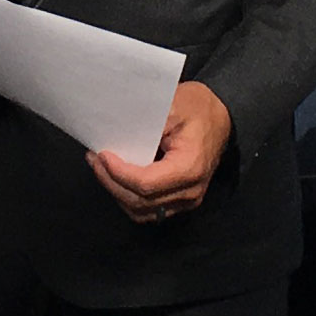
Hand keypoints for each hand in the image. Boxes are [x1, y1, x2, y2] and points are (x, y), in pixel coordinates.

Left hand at [89, 82, 232, 222]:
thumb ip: (145, 123)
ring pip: (141, 211)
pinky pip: (148, 210)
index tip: (102, 154)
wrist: (220, 117)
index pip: (146, 184)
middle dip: (111, 182)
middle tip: (95, 160)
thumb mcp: (173, 105)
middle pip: (140, 201)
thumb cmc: (198, 108)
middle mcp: (190, 191)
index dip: (118, 173)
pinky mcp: (180, 201)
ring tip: (101, 168)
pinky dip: (128, 197)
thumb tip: (115, 132)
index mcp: (190, 167)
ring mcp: (187, 200)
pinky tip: (116, 179)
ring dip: (117, 192)